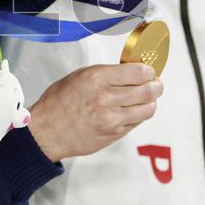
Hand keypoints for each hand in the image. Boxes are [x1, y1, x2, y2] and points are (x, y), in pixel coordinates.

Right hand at [28, 63, 161, 161]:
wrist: (47, 131)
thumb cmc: (59, 102)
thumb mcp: (80, 76)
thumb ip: (107, 73)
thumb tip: (132, 71)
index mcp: (96, 78)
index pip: (139, 72)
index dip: (149, 70)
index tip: (148, 70)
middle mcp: (106, 98)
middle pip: (148, 91)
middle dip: (157, 85)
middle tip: (155, 84)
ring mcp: (112, 119)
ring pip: (148, 109)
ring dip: (151, 102)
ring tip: (146, 98)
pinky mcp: (114, 134)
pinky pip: (137, 122)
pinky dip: (139, 115)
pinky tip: (132, 110)